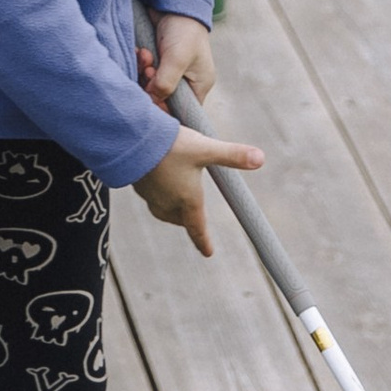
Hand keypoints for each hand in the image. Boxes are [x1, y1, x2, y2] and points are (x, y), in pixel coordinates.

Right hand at [135, 124, 262, 258]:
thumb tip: (260, 158)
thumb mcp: (205, 148)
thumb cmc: (169, 146)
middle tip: (191, 215)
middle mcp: (167, 202)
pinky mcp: (136, 182)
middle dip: (186, 218)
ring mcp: (149, 194)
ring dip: (170, 205)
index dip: (204, 241)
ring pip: (162, 208)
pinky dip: (156, 190)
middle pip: (179, 218)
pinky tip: (156, 176)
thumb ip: (232, 154)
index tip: (208, 252)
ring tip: (174, 195)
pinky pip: (149, 194)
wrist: (129, 138)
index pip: (197, 228)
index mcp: (187, 199)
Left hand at [138, 11, 216, 110]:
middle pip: (162, 100)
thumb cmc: (184, 29)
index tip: (152, 99)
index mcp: (199, 85)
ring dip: (144, 73)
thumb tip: (151, 100)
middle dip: (151, 87)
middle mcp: (185, 81)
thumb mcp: (177, 59)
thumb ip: (166, 83)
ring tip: (145, 56)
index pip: (182, 112)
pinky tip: (140, 51)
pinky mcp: (157, 60)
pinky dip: (140, 63)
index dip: (165, 110)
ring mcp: (170, 71)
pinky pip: (144, 72)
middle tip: (149, 71)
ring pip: (150, 85)